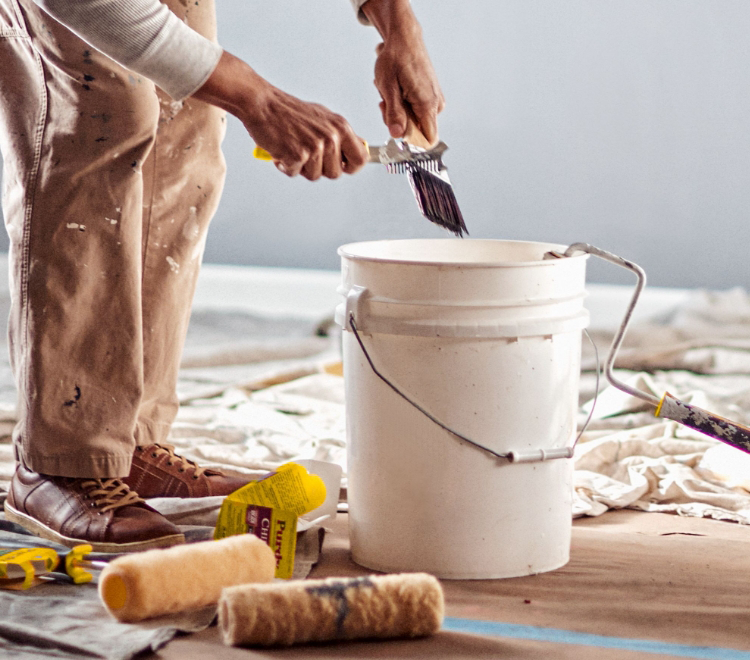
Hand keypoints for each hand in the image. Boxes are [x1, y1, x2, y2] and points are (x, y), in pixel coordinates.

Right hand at [193, 52, 367, 179]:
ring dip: (301, 167)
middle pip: (335, 173)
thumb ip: (341, 135)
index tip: (342, 167)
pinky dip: (285, 166)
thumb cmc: (289, 112)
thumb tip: (360, 148)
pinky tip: (281, 149)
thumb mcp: (323, 118)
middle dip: (320, 168)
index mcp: (341, 127)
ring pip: (315, 176)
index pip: (361, 158)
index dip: (351, 167)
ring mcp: (315, 147)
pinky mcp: (297, 155)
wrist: (262, 103)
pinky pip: (295, 173)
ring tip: (292, 148)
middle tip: (306, 152)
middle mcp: (331, 137)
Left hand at [362, 0, 444, 143]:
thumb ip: (393, 113)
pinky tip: (397, 90)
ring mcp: (434, 100)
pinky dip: (403, 104)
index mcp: (427, 104)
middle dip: (398, 122)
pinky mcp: (431, 96)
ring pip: (414, 121)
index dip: (410, 141)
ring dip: (398, 112)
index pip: (428, 140)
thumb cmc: (396, 58)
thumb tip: (397, 135)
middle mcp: (435, 104)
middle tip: (386, 103)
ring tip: (391, 92)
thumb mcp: (388, 87)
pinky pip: (416, 111)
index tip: (395, 128)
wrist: (404, 38)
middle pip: (417, 131)